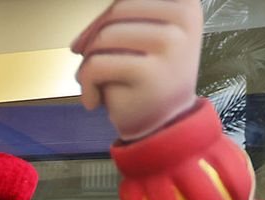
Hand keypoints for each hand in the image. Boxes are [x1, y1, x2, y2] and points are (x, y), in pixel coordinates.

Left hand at [73, 0, 200, 140]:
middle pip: (118, 11)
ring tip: (96, 83)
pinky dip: (85, 85)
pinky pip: (96, 66)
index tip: (94, 41)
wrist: (163, 122)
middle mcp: (184, 19)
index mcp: (184, 4)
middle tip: (92, 65)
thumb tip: (79, 39)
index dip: (103, 18)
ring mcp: (171, 45)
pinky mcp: (150, 73)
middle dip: (94, 39)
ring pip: (104, 37)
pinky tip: (95, 100)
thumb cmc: (147, 76)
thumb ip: (122, 19)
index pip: (128, 0)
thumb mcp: (142, 37)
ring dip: (88, 64)